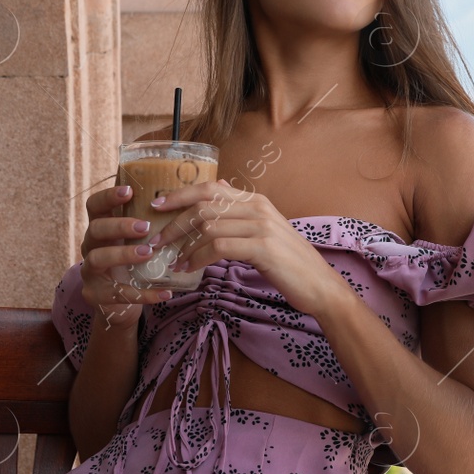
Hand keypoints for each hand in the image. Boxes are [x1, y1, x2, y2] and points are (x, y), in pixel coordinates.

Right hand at [78, 183, 174, 328]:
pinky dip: (142, 294)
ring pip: (97, 258)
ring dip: (122, 254)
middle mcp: (90, 246)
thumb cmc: (133, 265)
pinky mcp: (95, 294)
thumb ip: (150, 225)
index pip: (95, 205)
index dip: (108, 197)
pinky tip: (165, 293)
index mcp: (100, 228)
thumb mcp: (136, 243)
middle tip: (144, 226)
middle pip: (95, 229)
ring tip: (147, 253)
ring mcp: (89, 271)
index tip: (129, 191)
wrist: (120, 306)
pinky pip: (117, 293)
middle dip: (119, 226)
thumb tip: (184, 201)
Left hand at [146, 179, 350, 318]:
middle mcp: (258, 208)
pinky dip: (197, 258)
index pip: (209, 188)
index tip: (156, 205)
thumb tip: (220, 190)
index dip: (180, 194)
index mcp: (256, 201)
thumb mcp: (264, 231)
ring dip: (183, 245)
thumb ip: (241, 213)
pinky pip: (218, 247)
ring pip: (207, 226)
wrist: (319, 285)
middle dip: (174, 223)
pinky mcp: (262, 247)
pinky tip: (188, 269)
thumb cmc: (288, 263)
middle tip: (155, 240)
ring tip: (171, 260)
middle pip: (203, 206)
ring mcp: (261, 226)